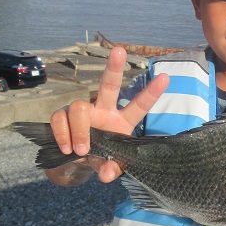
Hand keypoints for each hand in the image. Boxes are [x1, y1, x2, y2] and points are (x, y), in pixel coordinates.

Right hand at [46, 46, 168, 183]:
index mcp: (121, 122)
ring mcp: (83, 111)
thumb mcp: (108, 167)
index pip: (139, 106)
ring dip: (79, 130)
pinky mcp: (63, 115)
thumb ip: (110, 169)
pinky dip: (63, 134)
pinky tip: (66, 148)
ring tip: (80, 150)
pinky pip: (59, 118)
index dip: (151, 93)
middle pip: (108, 85)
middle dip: (114, 67)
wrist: (74, 162)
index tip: (166, 78)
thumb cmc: (98, 159)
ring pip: (79, 107)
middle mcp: (103, 110)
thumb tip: (106, 174)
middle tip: (119, 50)